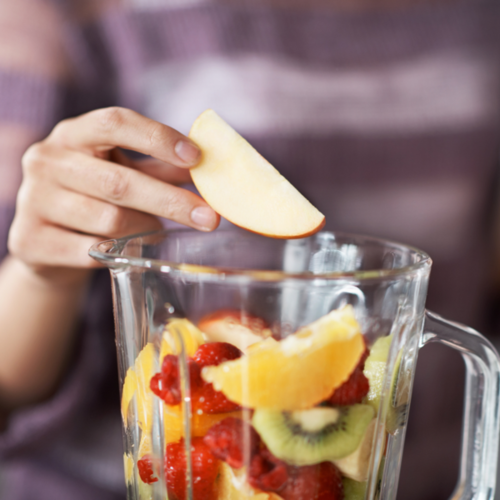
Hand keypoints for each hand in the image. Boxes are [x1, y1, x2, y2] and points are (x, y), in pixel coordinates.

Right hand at [8, 107, 219, 284]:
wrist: (46, 242)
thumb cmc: (94, 198)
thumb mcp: (122, 172)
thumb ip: (161, 168)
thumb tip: (209, 167)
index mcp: (72, 134)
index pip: (115, 122)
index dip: (158, 137)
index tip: (197, 158)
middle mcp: (47, 161)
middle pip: (118, 181)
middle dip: (171, 202)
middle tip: (209, 218)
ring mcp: (34, 201)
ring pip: (109, 220)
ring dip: (144, 229)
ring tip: (156, 232)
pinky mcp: (30, 241)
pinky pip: (91, 252)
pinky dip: (120, 253)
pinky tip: (131, 251)